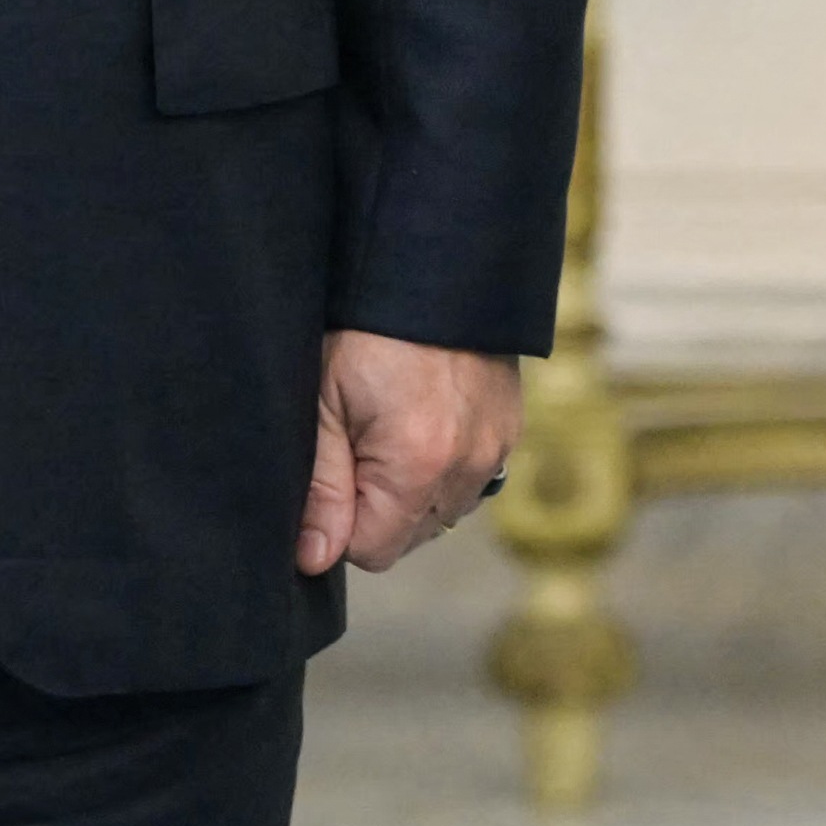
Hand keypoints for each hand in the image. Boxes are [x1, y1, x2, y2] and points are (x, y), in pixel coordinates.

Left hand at [304, 332, 521, 573]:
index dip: (340, 523)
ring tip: (390, 431)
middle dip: (376, 510)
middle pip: (409, 538)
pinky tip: (422, 424)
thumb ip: (322, 488)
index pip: (372, 551)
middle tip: (357, 443)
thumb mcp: (325, 403)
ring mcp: (496, 450)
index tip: (333, 473)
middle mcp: (468, 467)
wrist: (433, 266)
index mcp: (418, 464)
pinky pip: (469, 482)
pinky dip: (443, 469)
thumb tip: (315, 559)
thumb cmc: (366, 329)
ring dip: (412, 493)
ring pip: (441, 513)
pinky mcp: (510, 432)